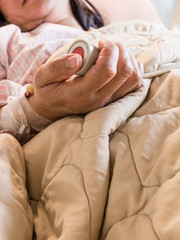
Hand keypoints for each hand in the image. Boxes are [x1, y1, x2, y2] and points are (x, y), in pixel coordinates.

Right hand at [28, 39, 142, 120]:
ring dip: (129, 59)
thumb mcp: (42, 77)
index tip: (100, 42)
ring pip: (133, 79)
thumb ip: (57, 67)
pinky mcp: (112, 100)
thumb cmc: (48, 91)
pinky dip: (134, 70)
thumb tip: (77, 58)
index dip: (109, 50)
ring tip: (115, 52)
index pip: (106, 70)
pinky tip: (123, 62)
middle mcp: (98, 99)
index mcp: (81, 93)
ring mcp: (107, 101)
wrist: (52, 109)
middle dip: (120, 50)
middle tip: (107, 44)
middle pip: (124, 72)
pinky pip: (133, 86)